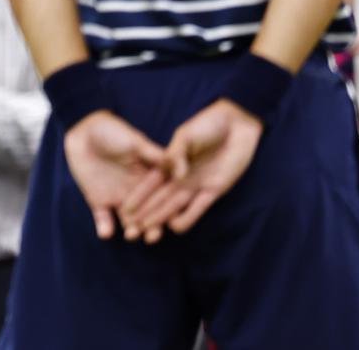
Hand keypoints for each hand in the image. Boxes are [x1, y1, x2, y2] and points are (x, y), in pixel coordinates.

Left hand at [60, 110, 170, 239]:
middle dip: (152, 227)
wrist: (84, 131)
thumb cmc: (113, 131)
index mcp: (150, 178)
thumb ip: (154, 154)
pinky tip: (105, 233)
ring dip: (131, 229)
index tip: (171, 222)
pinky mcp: (98, 200)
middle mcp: (137, 192)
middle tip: (152, 237)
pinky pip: (103, 218)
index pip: (162, 198)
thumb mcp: (135, 141)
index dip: (167, 210)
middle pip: (149, 214)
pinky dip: (104, 226)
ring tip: (131, 235)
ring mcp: (118, 197)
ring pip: (129, 220)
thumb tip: (178, 164)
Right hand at [121, 99, 263, 241]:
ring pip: (176, 205)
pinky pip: (199, 207)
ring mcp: (197, 184)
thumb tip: (175, 175)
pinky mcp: (215, 189)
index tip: (123, 210)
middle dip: (146, 214)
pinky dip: (188, 217)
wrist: (235, 125)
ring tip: (148, 234)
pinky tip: (175, 228)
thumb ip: (177, 153)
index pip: (150, 183)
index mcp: (169, 163)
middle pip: (160, 198)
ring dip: (162, 219)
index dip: (137, 196)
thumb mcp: (186, 135)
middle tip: (132, 231)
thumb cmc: (208, 124)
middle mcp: (180, 177)